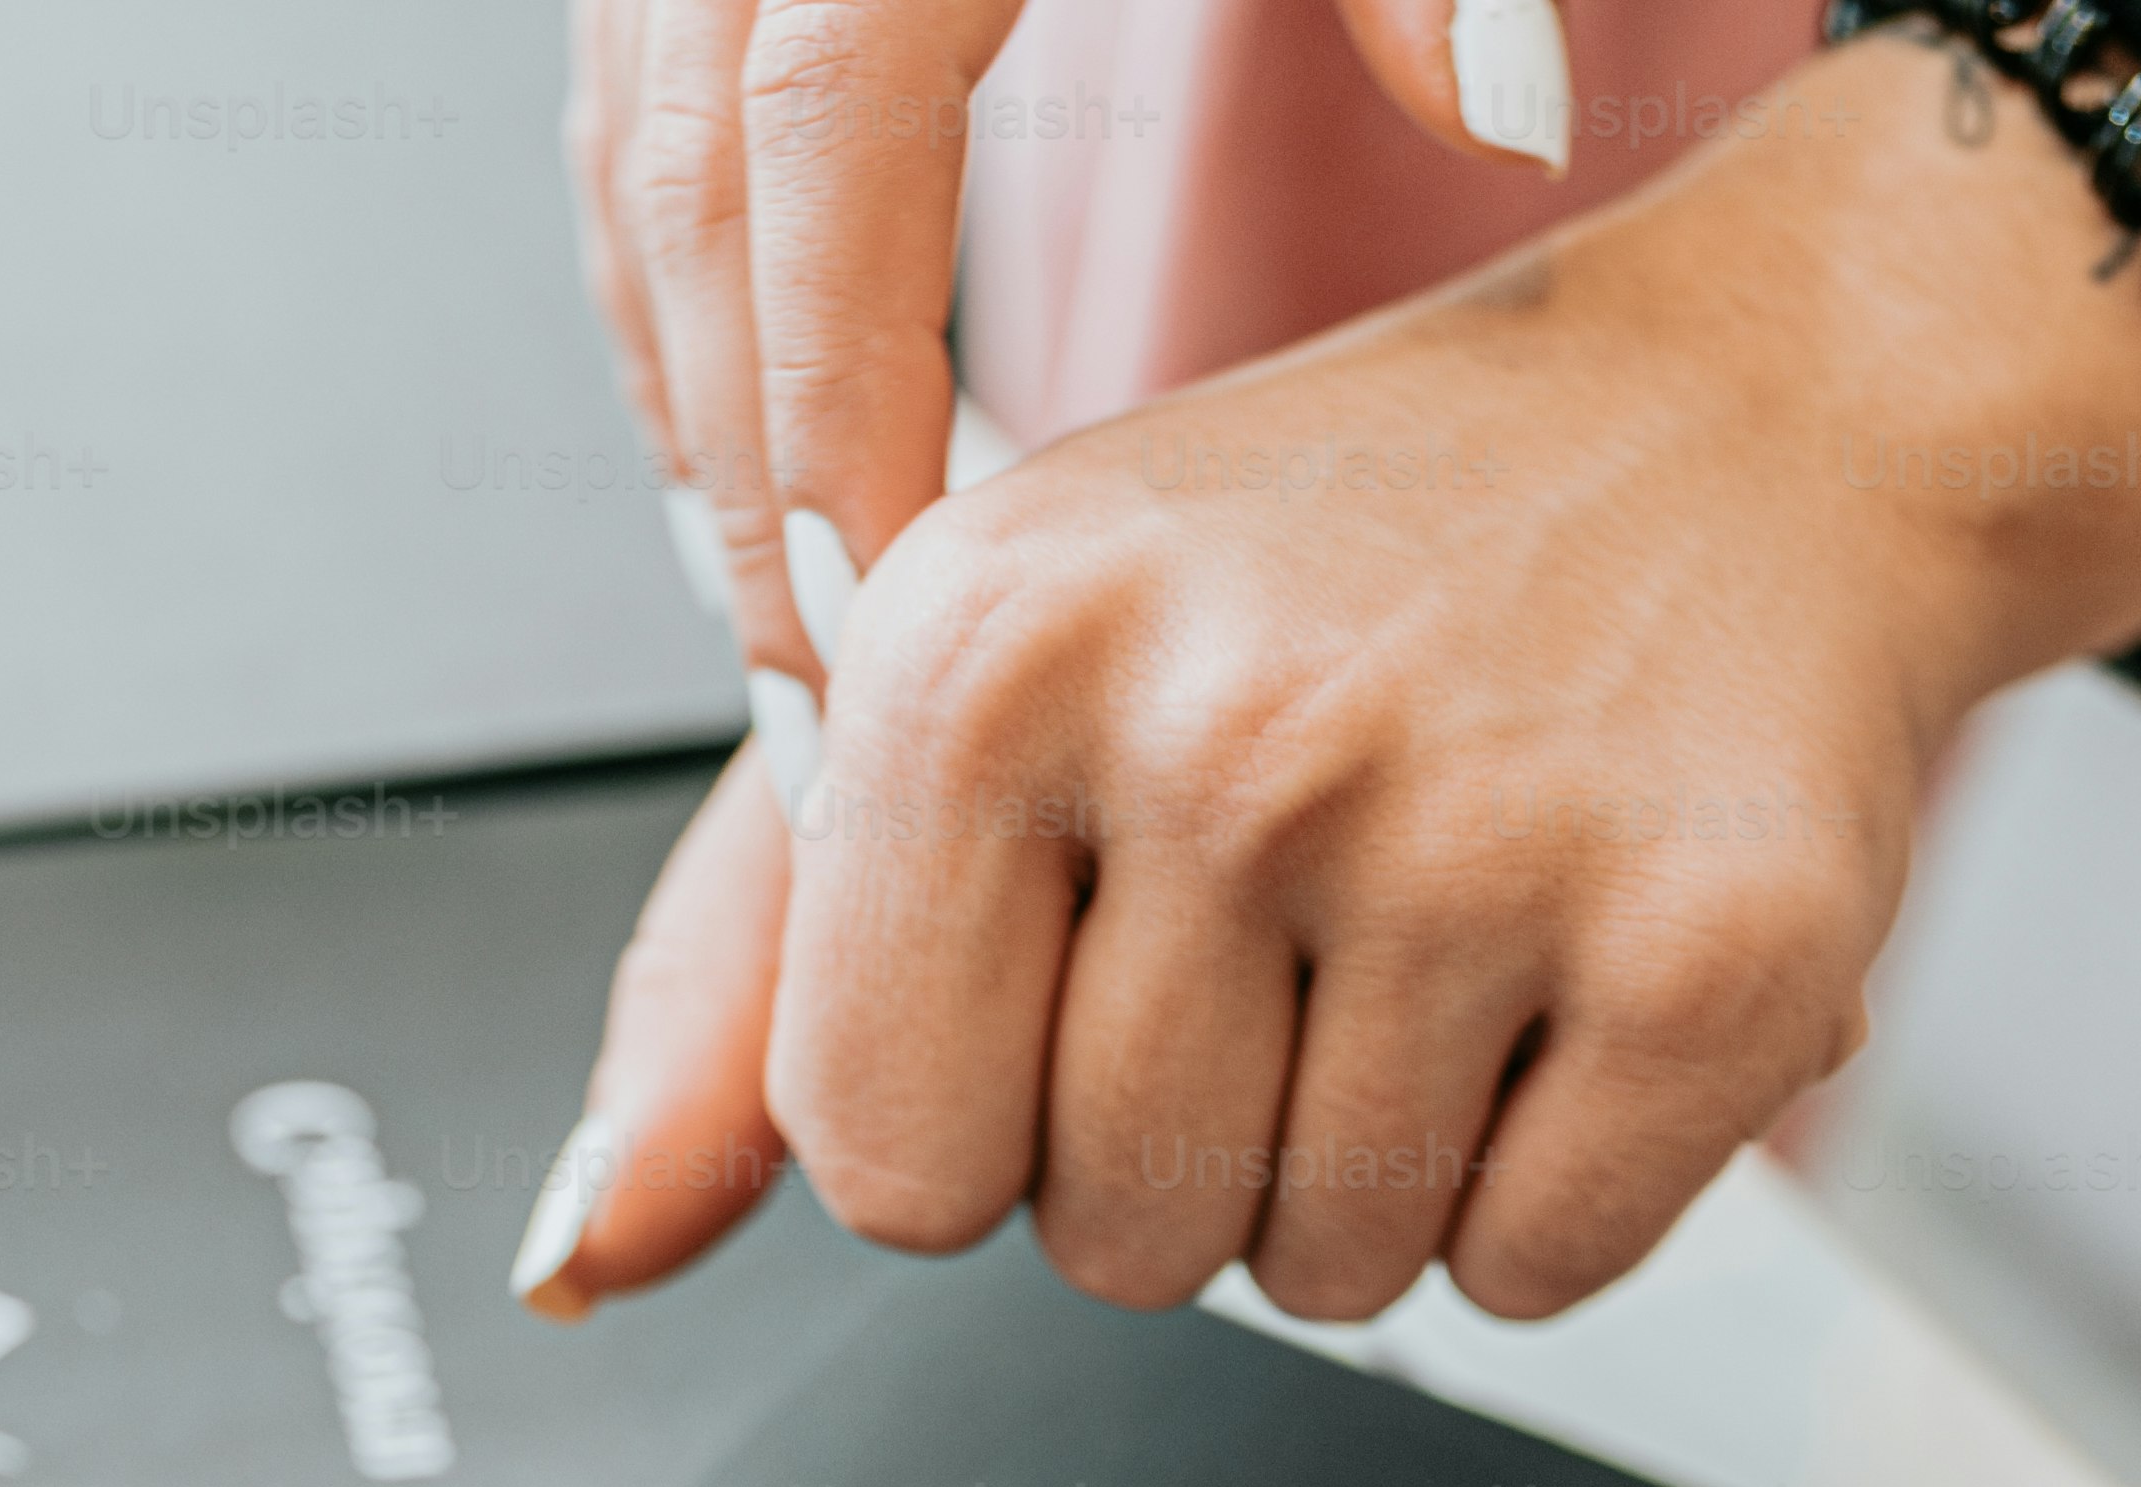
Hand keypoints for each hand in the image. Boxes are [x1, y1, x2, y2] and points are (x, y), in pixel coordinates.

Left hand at [525, 25, 2140, 1329]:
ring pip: (1330, 1282)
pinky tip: (1577, 978)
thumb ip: (753, 973)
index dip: (999, 1108)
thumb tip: (587, 1251)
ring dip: (1388, 1170)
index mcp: (984, 642)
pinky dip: (1562, 1185)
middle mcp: (1221, 723)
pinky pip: (1535, 1275)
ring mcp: (1476, 836)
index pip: (885, 1162)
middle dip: (1207, 1150)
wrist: (1756, 424)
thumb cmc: (1349, 564)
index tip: (1103, 948)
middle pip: (1110, 1247)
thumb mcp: (997, 683)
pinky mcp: (1713, 951)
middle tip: (1316, 929)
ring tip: (1451, 937)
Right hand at [560, 0, 1571, 708]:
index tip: (887, 621)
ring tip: (790, 627)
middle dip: (734, 485)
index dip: (834, 419)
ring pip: (626, 177)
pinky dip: (690, 290)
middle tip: (816, 726)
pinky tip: (766, 421)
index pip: (818, 171)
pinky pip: (640, 110)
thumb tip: (1514, 106)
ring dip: (693, 408)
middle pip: (676, 211)